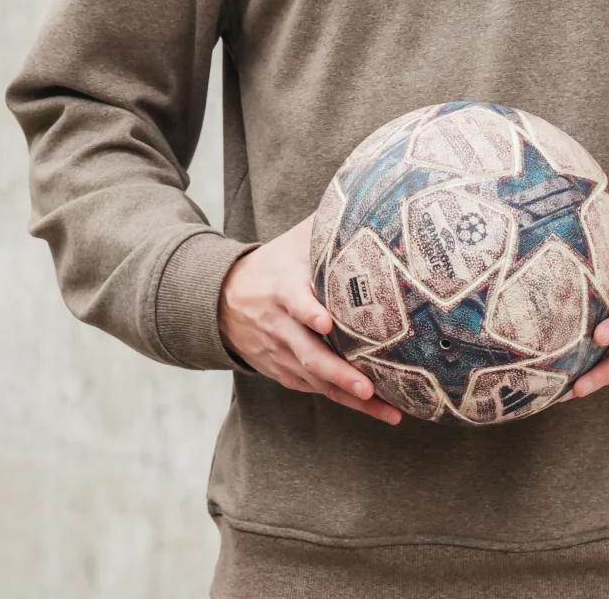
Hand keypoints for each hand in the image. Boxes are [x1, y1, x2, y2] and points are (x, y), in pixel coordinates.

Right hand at [219, 218, 403, 423]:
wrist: (222, 301)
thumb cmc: (272, 267)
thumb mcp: (292, 243)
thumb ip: (325, 227)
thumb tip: (369, 199)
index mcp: (282, 288)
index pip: (294, 301)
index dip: (308, 311)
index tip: (326, 323)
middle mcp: (279, 325)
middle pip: (308, 353)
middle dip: (338, 372)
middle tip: (367, 385)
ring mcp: (280, 352)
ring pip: (316, 379)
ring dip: (350, 396)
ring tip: (387, 409)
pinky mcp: (284, 371)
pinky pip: (315, 389)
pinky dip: (343, 400)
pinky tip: (375, 408)